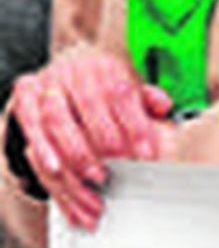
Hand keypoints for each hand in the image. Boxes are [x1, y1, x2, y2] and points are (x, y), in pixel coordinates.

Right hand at [9, 48, 172, 228]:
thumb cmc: (105, 88)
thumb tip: (163, 106)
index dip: (136, 128)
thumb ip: (147, 100)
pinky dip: (44, 150)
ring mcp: (48, 83)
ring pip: (58, 119)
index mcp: (107, 68)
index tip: (147, 158)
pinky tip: (58, 171)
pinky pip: (32, 126)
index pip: (123, 96)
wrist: (67, 69)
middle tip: (123, 170)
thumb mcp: (129, 88)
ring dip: (77, 153)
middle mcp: (77, 72)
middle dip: (108, 143)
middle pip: (91, 106)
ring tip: (97, 179)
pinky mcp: (26, 97)